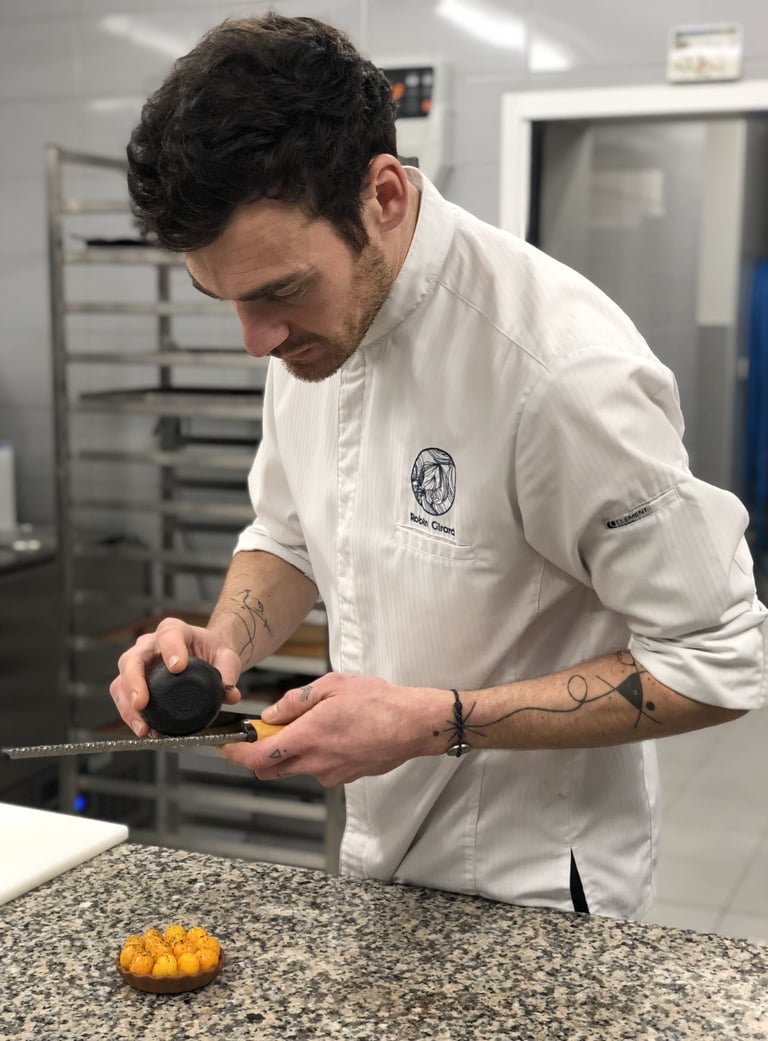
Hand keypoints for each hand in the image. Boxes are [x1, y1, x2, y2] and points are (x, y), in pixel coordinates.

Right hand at [109, 616, 242, 736]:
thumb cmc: (212, 651)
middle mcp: (150, 645)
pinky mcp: (134, 683)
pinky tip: (146, 729)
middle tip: (142, 703)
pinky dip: (131, 716)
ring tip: (143, 726)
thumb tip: (229, 691)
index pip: (168, 634)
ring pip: (121, 682)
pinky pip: (124, 699)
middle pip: (132, 659)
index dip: (170, 649)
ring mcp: (139, 664)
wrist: (207, 655)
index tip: (177, 667)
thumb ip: (229, 670)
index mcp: (174, 630)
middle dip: (133, 683)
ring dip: (127, 706)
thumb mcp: (227, 656)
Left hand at [220, 672, 447, 785]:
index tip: (227, 746)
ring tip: (310, 723)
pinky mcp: (345, 776)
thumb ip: (297, 701)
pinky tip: (332, 733)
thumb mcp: (333, 686)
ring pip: (295, 768)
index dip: (237, 754)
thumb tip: (272, 713)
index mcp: (309, 737)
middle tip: (262, 732)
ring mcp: (332, 773)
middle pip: (270, 770)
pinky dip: (313, 754)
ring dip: (290, 751)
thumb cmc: (379, 702)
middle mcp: (317, 761)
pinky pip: (318, 768)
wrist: (414, 724)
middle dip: (258, 755)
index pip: (259, 757)